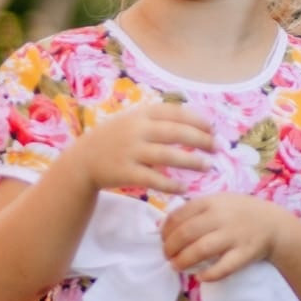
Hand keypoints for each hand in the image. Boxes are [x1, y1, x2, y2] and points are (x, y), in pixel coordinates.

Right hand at [77, 104, 213, 195]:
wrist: (83, 160)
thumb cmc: (115, 139)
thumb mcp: (132, 120)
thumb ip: (158, 118)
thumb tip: (196, 119)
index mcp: (141, 114)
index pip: (176, 112)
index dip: (198, 119)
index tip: (213, 128)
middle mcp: (136, 130)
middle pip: (176, 133)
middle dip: (201, 139)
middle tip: (217, 148)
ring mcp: (130, 151)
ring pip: (168, 156)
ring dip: (191, 161)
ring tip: (208, 166)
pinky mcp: (126, 172)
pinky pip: (154, 179)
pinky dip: (171, 184)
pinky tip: (184, 188)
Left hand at [160, 192, 289, 281]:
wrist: (273, 223)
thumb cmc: (239, 212)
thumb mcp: (218, 201)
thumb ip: (195, 210)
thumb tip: (165, 226)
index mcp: (210, 202)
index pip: (178, 216)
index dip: (165, 230)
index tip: (163, 240)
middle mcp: (220, 217)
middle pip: (185, 234)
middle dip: (170, 248)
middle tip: (167, 256)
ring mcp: (233, 236)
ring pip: (200, 250)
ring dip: (183, 261)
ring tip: (176, 266)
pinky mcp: (244, 254)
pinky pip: (223, 268)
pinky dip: (209, 274)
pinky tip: (200, 277)